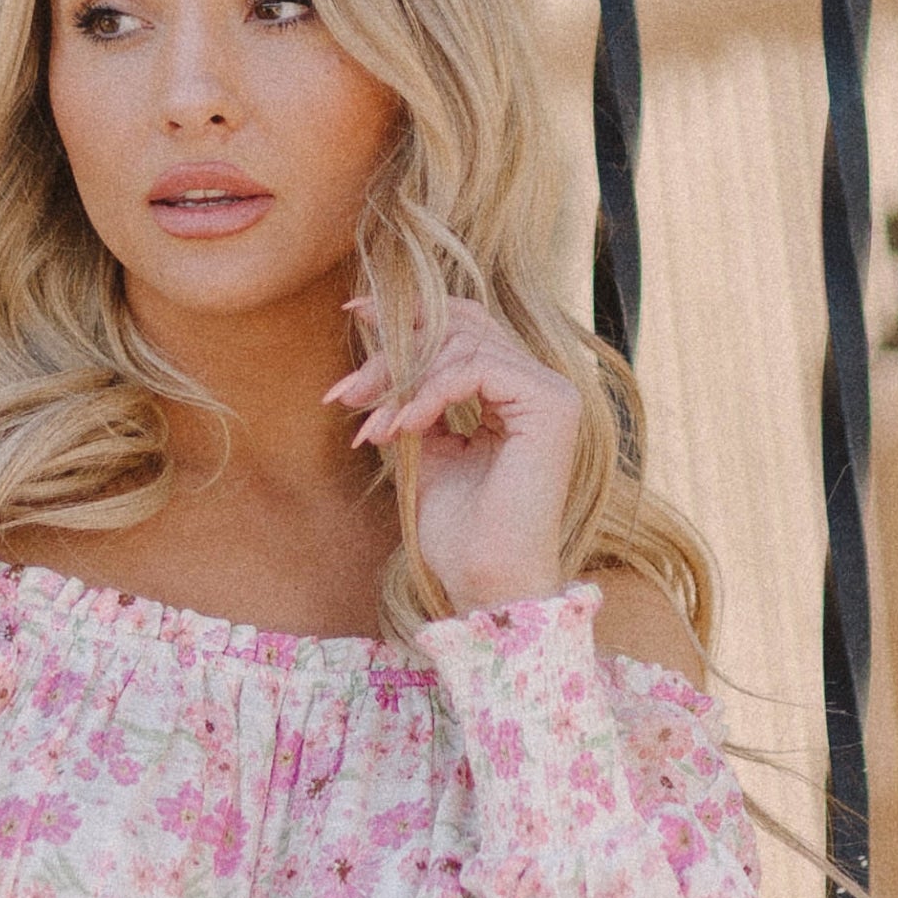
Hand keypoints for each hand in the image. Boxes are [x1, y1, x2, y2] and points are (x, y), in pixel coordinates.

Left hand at [322, 302, 582, 617]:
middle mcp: (541, 384)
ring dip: (402, 381)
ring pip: (463, 343)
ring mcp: (551, 392)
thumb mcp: (425, 452)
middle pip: (458, 327)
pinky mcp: (551, 406)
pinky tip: (402, 429)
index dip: (410, 313)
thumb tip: (381, 352)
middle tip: (346, 395)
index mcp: (516, 393)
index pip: (464, 326)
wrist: (485, 584)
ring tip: (374, 429)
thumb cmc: (459, 534)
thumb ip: (414, 401)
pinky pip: (477, 369)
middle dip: (392, 355)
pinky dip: (430, 394)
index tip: (352, 313)